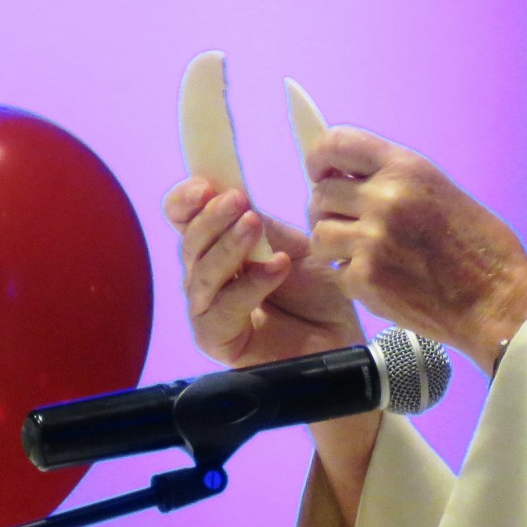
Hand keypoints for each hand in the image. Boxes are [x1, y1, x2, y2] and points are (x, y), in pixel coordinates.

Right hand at [163, 177, 377, 526]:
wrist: (343, 341)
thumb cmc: (318, 295)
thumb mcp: (292, 247)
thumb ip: (260, 225)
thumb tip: (226, 187)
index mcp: (218, 249)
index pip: (183, 220)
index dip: (185, 201)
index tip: (205, 184)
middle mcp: (206, 279)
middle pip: (188, 244)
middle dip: (211, 219)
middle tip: (241, 202)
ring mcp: (209, 311)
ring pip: (200, 275)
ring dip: (228, 247)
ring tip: (255, 226)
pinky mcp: (218, 341)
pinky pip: (221, 311)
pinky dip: (249, 286)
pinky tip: (278, 268)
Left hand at [307, 129, 526, 367]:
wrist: (497, 301)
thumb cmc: (480, 250)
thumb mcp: (440, 192)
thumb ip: (394, 181)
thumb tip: (347, 179)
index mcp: (406, 169)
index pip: (336, 143)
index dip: (319, 157)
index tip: (319, 171)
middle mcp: (385, 199)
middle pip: (320, 193)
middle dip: (327, 210)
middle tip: (347, 225)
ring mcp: (373, 241)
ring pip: (319, 235)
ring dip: (333, 247)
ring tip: (362, 255)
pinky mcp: (367, 280)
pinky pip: (335, 273)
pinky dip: (350, 279)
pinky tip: (379, 280)